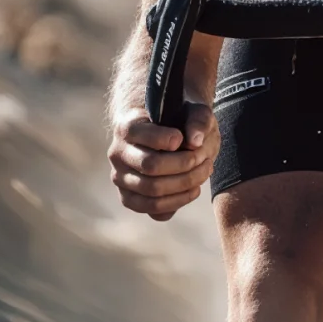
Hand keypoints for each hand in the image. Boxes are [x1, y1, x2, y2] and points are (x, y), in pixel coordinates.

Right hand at [111, 102, 218, 219]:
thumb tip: (195, 142)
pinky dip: (179, 202)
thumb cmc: (179, 120)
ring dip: (186, 184)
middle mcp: (118, 155)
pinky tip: (193, 188)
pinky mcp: (131, 199)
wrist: (166, 136)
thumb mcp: (193, 110)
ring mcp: (122, 179)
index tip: (182, 138)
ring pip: (153, 192)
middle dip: (185, 164)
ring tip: (204, 172)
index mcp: (126, 128)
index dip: (167, 139)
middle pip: (151, 166)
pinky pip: (155, 210)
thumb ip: (198, 120)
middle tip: (204, 158)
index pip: (140, 135)